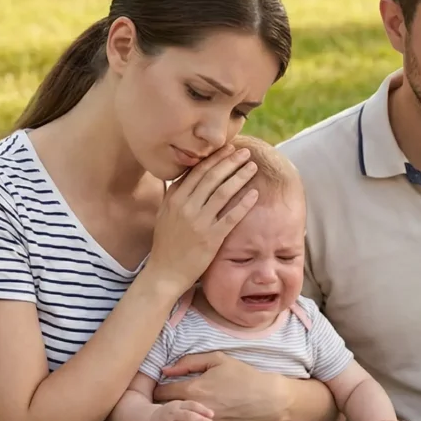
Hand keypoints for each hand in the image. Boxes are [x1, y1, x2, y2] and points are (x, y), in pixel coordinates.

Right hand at [146, 144, 260, 293]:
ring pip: (223, 192)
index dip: (215, 158)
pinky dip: (244, 203)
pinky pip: (231, 216)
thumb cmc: (167, 242)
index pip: (198, 171)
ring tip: (252, 167)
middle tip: (245, 152)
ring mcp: (198, 222)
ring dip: (240, 176)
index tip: (228, 148)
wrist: (165, 272)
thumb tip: (189, 174)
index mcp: (174, 198)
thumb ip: (176, 194)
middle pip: (213, 177)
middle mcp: (185, 207)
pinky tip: (255, 193)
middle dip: (231, 162)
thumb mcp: (165, 213)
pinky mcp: (211, 238)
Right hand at [149, 400, 213, 420]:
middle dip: (199, 420)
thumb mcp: (179, 407)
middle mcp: (172, 415)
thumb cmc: (170, 414)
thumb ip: (192, 409)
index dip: (202, 409)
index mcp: (177, 405)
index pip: (191, 405)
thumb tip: (213, 414)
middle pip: (187, 416)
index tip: (213, 414)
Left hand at [152, 352, 285, 420]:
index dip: (156, 391)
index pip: (161, 392)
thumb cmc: (244, 377)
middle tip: (155, 409)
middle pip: (164, 413)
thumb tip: (165, 370)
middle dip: (158, 410)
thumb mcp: (219, 360)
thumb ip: (190, 362)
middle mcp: (195, 410)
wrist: (268, 400)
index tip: (157, 391)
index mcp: (194, 389)